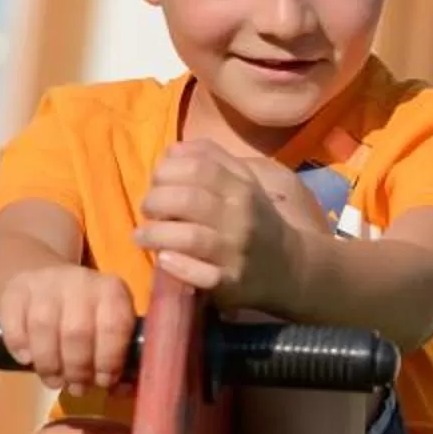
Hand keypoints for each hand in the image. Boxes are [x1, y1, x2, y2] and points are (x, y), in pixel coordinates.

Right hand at [0, 265, 137, 393]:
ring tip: (54, 381)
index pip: (113, 326)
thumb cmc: (87, 316)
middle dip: (77, 369)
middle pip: (76, 331)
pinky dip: (19, 346)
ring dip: (49, 364)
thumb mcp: (110, 328)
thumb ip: (118, 358)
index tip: (103, 382)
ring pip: (43, 327)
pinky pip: (14, 321)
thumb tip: (120, 390)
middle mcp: (80, 281)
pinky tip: (27, 360)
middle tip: (77, 387)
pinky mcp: (16, 290)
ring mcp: (45, 283)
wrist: (49, 282)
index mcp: (111, 290)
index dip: (108, 361)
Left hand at [134, 142, 320, 308]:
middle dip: (155, 202)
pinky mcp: (231, 283)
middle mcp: (240, 217)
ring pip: (190, 237)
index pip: (198, 167)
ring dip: (156, 234)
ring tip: (142, 236)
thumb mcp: (242, 181)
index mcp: (241, 188)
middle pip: (188, 199)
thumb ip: (210, 159)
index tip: (156, 182)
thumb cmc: (254, 218)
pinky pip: (201, 275)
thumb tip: (172, 151)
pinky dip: (177, 266)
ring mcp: (236, 252)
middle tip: (148, 210)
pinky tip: (163, 260)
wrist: (290, 266)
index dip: (167, 171)